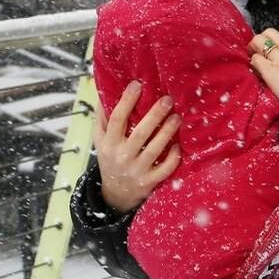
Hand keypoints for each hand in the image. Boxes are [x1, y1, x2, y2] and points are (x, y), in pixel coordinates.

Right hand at [94, 81, 180, 212]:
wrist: (115, 193)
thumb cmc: (110, 158)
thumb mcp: (100, 140)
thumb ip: (102, 119)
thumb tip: (105, 92)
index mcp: (108, 143)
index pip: (117, 119)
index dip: (126, 101)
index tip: (137, 85)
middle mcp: (122, 155)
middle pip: (140, 132)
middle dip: (154, 114)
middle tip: (167, 99)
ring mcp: (137, 169)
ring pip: (155, 149)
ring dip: (167, 132)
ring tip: (177, 117)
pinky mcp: (149, 181)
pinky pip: (165, 169)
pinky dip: (173, 157)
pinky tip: (178, 145)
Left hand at [249, 28, 278, 110]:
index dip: (274, 47)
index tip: (272, 55)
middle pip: (269, 32)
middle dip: (260, 40)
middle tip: (256, 51)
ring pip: (258, 41)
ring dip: (253, 49)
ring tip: (254, 60)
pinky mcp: (270, 70)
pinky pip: (255, 59)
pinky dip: (253, 64)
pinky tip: (256, 72)